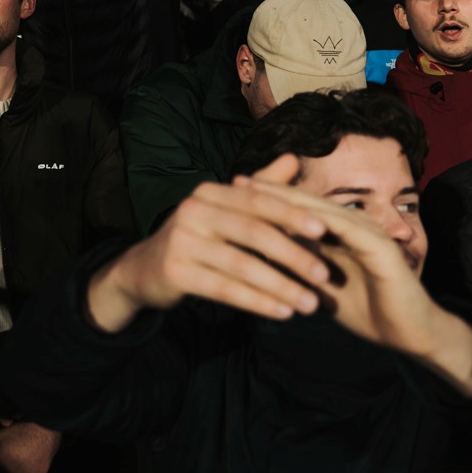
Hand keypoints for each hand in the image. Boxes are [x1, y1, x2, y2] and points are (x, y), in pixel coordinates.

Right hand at [87, 155, 330, 332]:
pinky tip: (282, 313)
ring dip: (281, 285)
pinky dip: (257, 302)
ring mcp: (181, 241)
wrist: (146, 269)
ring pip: (242, 265)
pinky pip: (225, 289)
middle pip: (252, 232)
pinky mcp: (174, 271)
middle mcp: (192, 210)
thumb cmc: (199, 236)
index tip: (325, 231)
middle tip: (324, 275)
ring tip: (310, 303)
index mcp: (210, 192)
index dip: (292, 214)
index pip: (257, 200)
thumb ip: (261, 187)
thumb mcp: (226, 209)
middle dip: (293, 254)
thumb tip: (296, 159)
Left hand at [251, 182, 471, 398]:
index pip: (299, 209)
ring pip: (324, 210)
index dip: (268, 199)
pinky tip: (299, 218)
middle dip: (272, 191)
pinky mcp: (383, 248)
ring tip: (259, 193)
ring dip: (291, 200)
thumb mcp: (319, 286)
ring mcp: (369, 232)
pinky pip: (348, 230)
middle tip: (237, 182)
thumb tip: (257, 257)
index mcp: (339, 232)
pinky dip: (323, 222)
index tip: (232, 193)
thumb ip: (296, 267)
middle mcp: (353, 224)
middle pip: (307, 202)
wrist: (410, 335)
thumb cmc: (366, 310)